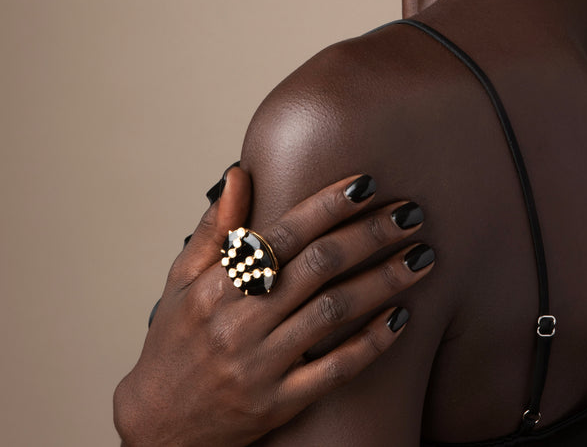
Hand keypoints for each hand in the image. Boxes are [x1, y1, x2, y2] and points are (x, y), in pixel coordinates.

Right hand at [113, 167, 433, 446]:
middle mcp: (240, 321)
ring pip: (334, 313)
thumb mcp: (182, 279)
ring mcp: (261, 365)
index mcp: (218, 284)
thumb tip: (241, 172)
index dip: (328, 205)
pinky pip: (335, 370)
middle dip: (370, 235)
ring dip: (383, 281)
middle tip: (411, 213)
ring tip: (422, 256)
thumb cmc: (175, 340)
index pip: (283, 233)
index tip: (368, 183)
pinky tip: (403, 317)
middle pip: (318, 266)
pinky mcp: (279, 403)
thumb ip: (217, 226)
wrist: (157, 426)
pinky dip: (372, 342)